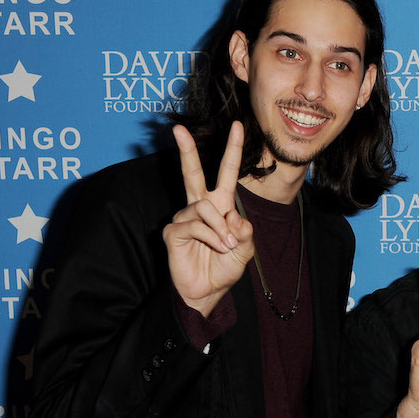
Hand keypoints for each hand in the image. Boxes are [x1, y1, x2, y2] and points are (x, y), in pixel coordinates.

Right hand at [163, 122, 254, 316]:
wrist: (208, 291)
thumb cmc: (224, 267)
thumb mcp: (245, 249)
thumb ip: (244, 231)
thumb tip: (234, 217)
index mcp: (220, 205)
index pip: (226, 173)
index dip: (232, 150)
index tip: (236, 126)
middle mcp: (199, 207)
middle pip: (193, 173)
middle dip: (186, 150)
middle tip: (178, 129)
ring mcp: (184, 217)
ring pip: (205, 207)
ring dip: (221, 228)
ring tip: (226, 245)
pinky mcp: (174, 231)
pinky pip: (196, 225)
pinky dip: (211, 237)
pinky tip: (215, 248)